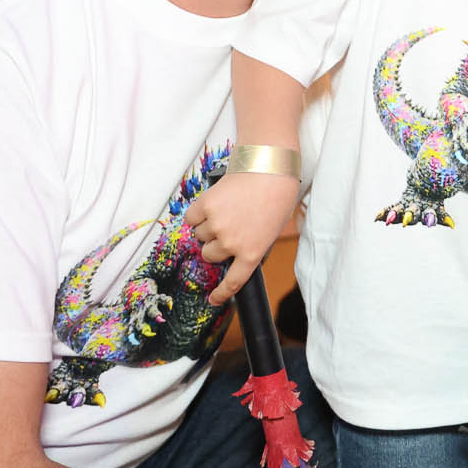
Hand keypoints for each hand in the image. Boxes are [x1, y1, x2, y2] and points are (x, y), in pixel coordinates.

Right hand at [186, 172, 299, 303]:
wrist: (271, 168)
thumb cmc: (276, 196)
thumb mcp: (270, 229)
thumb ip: (250, 245)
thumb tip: (231, 251)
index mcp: (252, 253)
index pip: (233, 282)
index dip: (221, 293)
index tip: (213, 300)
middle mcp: (231, 244)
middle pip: (209, 254)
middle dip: (215, 244)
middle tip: (228, 226)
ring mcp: (216, 226)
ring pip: (200, 235)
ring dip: (208, 226)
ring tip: (227, 208)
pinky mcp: (205, 207)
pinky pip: (191, 218)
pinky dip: (197, 213)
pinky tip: (212, 202)